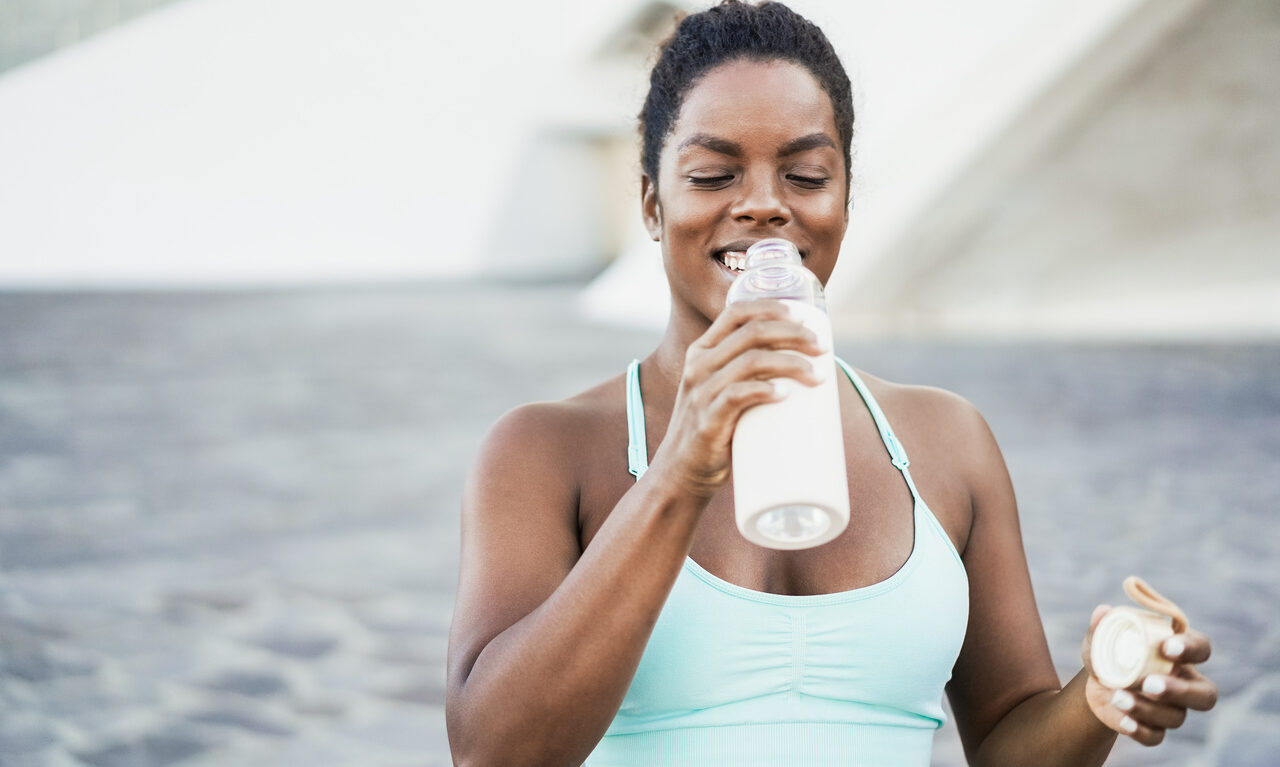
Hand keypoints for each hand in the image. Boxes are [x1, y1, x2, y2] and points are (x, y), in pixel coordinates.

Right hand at [653, 300, 827, 498]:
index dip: (772, 307)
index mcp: (702, 351)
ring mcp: (701, 392)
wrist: (682, 472)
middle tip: (823, 347)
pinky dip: (764, 391)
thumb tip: (805, 365)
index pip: (736, 312)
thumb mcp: (723, 391)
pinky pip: (737, 395)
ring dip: (791, 363)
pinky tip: (785, 393)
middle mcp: (699, 365)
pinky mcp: (707, 420)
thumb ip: (750, 374)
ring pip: (751, 361)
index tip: (804, 315)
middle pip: (752, 333)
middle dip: (794, 334)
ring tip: (817, 376)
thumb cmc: (715, 429)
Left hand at [1081, 605, 1217, 745]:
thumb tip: (1103, 611)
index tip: (1168, 647)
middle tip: (1149, 684)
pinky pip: (1157, 736)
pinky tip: (1123, 720)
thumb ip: (1101, 626)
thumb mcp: (1100, 639)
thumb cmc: (1108, 654)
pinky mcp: (1155, 728)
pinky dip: (1140, 730)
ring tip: (1117, 696)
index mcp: (1179, 654)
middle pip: (1206, 694)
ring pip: (1177, 717)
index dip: (1191, 648)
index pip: (1201, 648)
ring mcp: (1173, 709)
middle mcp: (1186, 683)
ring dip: (1148, 709)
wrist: (1097, 685)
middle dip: (1180, 690)